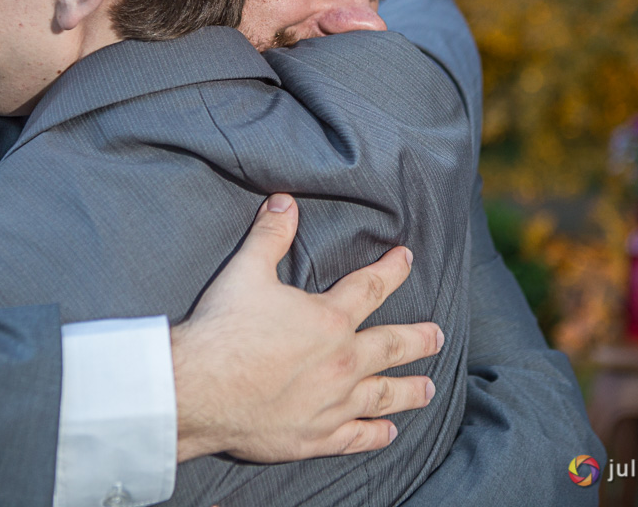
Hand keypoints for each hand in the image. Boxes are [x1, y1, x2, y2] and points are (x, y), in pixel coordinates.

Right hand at [171, 193, 441, 462]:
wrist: (198, 390)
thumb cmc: (223, 329)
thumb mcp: (246, 271)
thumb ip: (271, 235)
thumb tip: (284, 200)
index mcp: (329, 319)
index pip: (371, 288)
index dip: (392, 270)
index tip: (407, 260)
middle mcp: (341, 362)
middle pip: (392, 346)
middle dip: (419, 339)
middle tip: (438, 336)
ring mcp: (332, 403)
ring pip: (383, 395)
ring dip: (410, 391)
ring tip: (429, 389)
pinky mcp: (315, 436)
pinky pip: (355, 437)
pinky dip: (375, 434)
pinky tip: (388, 433)